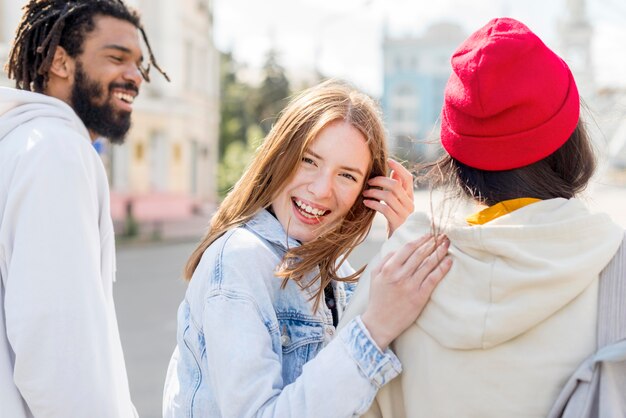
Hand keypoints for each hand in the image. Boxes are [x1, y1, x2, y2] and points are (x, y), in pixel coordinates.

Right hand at [361, 234, 451, 350]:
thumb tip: (398, 250)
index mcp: (389, 268)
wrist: (379, 323)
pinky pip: (433, 279)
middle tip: (443, 235)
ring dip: (439, 252)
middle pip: (420, 253)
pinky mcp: (419, 297)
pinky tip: (448, 262)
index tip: (430, 234)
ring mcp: (410, 286)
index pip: (407, 248)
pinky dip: (442, 269)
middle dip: (433, 242)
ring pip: (428, 264)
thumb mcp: (375, 276)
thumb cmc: (378, 299)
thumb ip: (385, 260)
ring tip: (447, 244)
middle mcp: (400, 275)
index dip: (420, 239)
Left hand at [363, 159, 414, 236]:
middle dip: (380, 181)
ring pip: (388, 196)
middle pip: (396, 185)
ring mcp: (404, 214)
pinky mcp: (397, 222)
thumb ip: (397, 189)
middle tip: (369, 182)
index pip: (408, 178)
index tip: (389, 160)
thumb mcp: (397, 203)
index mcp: (410, 197)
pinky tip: (366, 202)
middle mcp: (410, 204)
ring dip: (374, 192)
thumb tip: (394, 172)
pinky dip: (373, 203)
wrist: (399, 241)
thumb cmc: (394, 219)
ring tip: (365, 193)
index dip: (399, 168)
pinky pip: (384, 208)